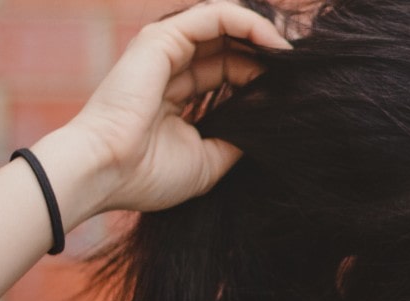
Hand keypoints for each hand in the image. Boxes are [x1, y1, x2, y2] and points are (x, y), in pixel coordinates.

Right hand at [59, 0, 291, 215]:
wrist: (107, 172)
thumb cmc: (148, 175)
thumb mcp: (208, 161)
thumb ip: (236, 138)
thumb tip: (268, 123)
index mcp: (177, 95)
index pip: (229, 71)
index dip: (262, 75)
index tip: (295, 90)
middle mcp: (171, 67)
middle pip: (230, 47)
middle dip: (267, 53)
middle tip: (302, 70)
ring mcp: (164, 50)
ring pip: (224, 25)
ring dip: (263, 35)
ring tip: (293, 56)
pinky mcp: (162, 39)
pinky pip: (215, 16)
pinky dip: (248, 23)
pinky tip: (274, 45)